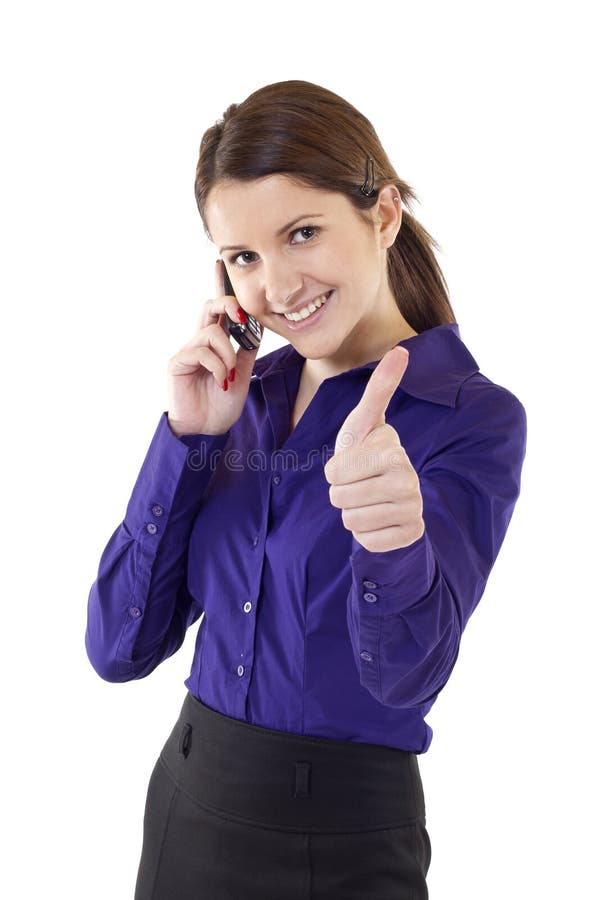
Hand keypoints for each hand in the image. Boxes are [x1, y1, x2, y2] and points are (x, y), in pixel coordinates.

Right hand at [166, 261, 261, 436]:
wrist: (207, 430)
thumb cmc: (221, 404)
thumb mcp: (243, 374)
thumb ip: (247, 351)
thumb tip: (257, 328)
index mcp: (216, 343)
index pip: (218, 310)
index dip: (218, 286)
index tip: (219, 263)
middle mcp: (200, 342)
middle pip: (210, 308)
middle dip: (227, 305)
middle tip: (241, 316)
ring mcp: (187, 351)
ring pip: (212, 332)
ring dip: (227, 353)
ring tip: (229, 375)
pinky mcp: (177, 363)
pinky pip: (201, 351)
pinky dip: (217, 365)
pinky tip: (220, 380)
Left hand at [323, 346, 424, 551]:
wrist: (392, 500)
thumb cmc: (368, 458)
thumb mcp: (364, 425)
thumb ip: (379, 389)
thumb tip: (402, 348)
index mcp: (392, 449)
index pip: (335, 471)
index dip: (335, 471)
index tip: (354, 463)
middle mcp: (408, 478)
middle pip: (340, 497)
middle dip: (341, 493)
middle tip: (360, 485)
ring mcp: (413, 507)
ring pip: (351, 520)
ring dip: (352, 514)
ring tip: (368, 502)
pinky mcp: (411, 534)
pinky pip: (366, 541)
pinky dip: (365, 535)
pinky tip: (380, 522)